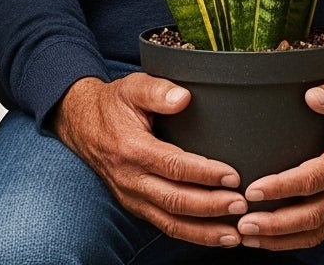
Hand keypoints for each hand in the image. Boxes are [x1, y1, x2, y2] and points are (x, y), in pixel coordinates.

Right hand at [53, 73, 246, 246]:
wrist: (82, 126)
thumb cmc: (113, 105)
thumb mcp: (132, 87)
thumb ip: (157, 90)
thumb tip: (183, 98)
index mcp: (132, 149)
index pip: (173, 166)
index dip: (204, 173)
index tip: (232, 176)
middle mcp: (131, 179)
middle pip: (175, 200)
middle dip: (211, 206)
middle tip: (242, 204)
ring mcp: (132, 197)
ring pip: (171, 222)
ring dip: (205, 231)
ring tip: (235, 233)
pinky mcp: (136, 207)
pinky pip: (166, 226)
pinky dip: (193, 235)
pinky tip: (217, 235)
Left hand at [233, 80, 323, 249]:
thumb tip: (312, 97)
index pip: (312, 180)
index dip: (281, 188)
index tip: (252, 190)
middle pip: (310, 216)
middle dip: (274, 224)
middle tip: (242, 223)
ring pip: (312, 232)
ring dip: (278, 239)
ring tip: (246, 236)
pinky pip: (316, 234)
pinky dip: (289, 242)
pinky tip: (264, 239)